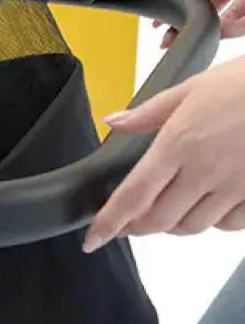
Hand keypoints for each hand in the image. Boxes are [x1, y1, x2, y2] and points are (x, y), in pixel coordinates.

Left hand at [82, 55, 244, 252]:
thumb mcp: (189, 89)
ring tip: (167, 208)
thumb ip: (148, 113)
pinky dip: (213, 222)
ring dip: (174, 224)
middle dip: (138, 227)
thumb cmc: (242, 84)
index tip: (93, 239)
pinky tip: (209, 205)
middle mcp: (203, 173)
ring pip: (193, 226)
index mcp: (177, 145)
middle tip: (128, 222)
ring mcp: (234, 188)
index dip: (110, 222)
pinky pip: (230, 224)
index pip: (134, 195)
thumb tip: (112, 122)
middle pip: (160, 220)